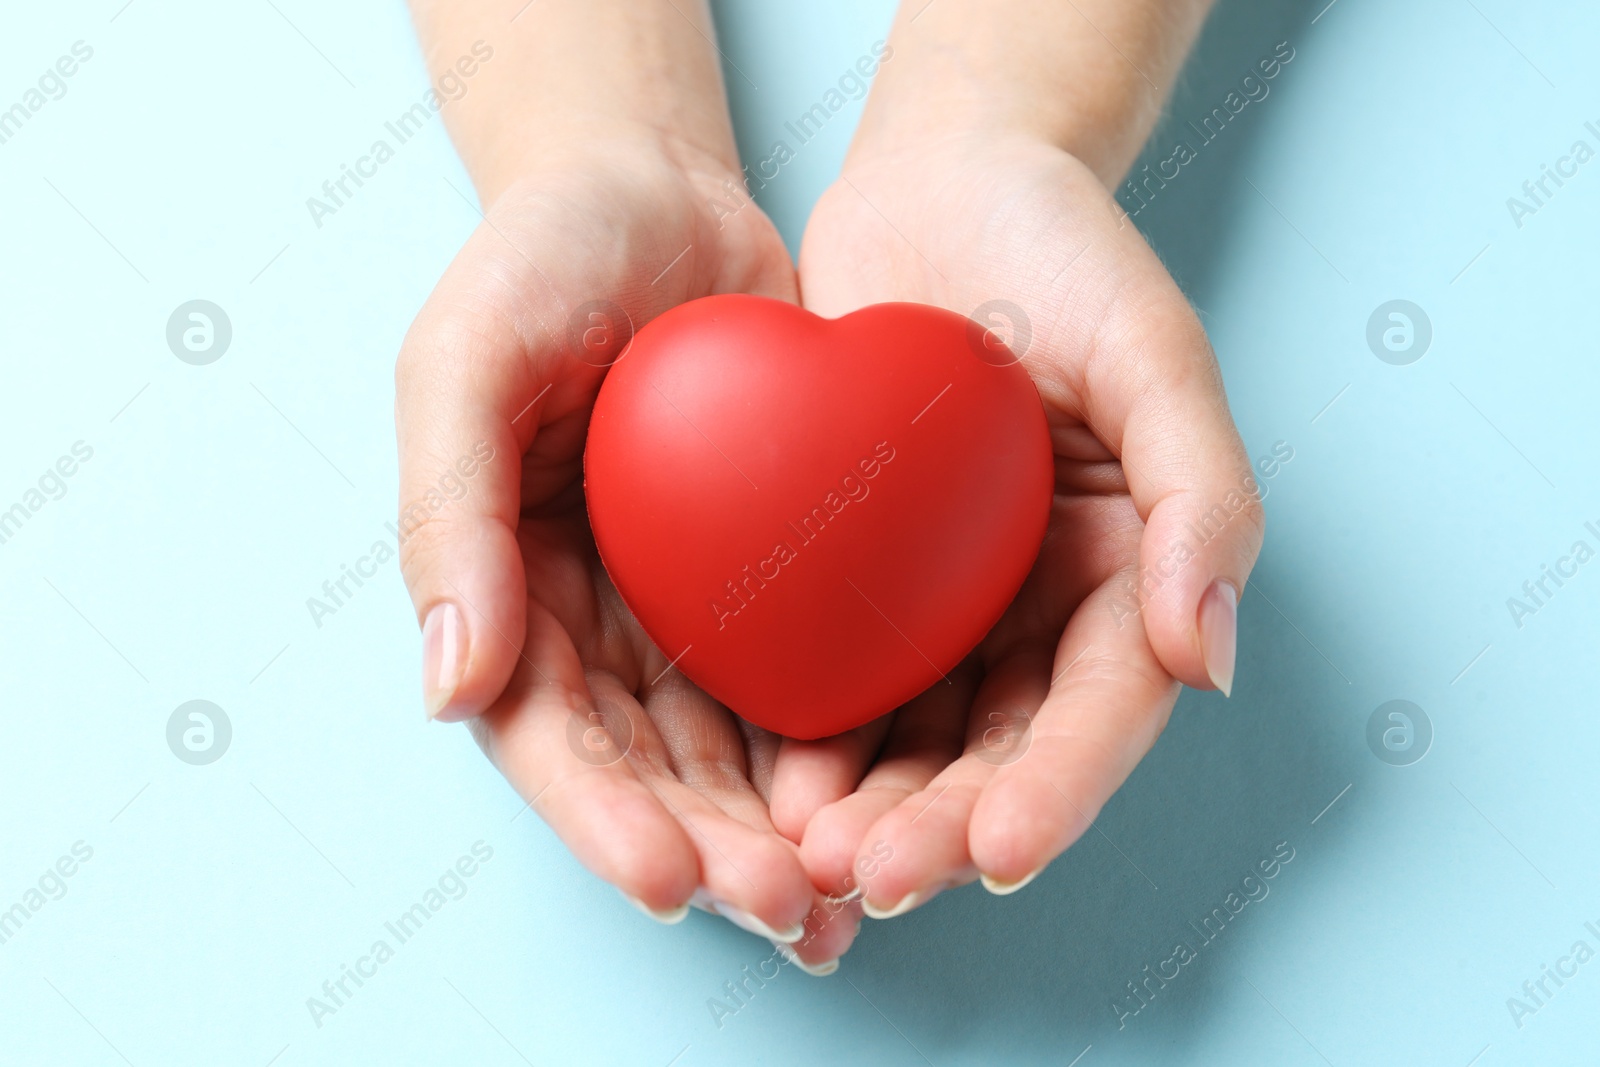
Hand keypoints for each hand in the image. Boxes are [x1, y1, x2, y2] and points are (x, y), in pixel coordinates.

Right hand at [394, 136, 859, 968]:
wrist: (657, 193)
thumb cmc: (543, 257)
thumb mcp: (466, 355)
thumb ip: (446, 512)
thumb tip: (448, 687)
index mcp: (505, 591)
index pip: (547, 736)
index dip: (602, 818)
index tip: (672, 879)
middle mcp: (594, 622)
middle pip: (649, 772)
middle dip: (713, 853)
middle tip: (793, 909)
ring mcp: (685, 609)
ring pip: (731, 755)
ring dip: (782, 836)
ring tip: (848, 900)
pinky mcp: (771, 580)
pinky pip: (803, 680)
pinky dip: (839, 754)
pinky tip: (891, 807)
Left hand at [770, 130, 1263, 917]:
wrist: (943, 187)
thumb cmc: (1064, 252)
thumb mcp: (1156, 350)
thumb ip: (1201, 494)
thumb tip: (1211, 655)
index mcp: (1126, 574)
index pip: (1103, 712)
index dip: (1058, 793)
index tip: (995, 856)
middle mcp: (1039, 607)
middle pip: (1000, 750)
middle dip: (943, 825)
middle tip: (870, 876)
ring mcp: (947, 599)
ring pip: (915, 736)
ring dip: (870, 806)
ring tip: (807, 855)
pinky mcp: (861, 578)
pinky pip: (837, 672)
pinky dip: (808, 732)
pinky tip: (764, 776)